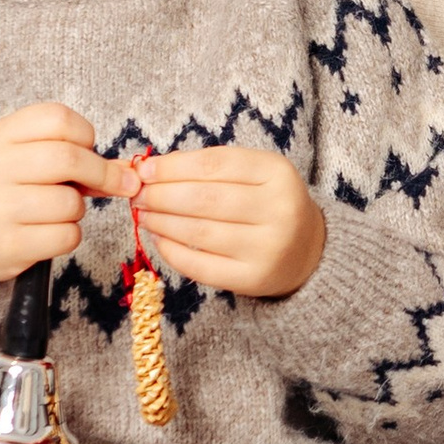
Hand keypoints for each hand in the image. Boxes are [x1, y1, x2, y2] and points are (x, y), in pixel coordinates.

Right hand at [0, 104, 130, 285]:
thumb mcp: (19, 158)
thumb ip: (69, 155)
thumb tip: (129, 172)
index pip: (57, 118)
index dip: (85, 135)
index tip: (88, 150)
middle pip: (69, 158)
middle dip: (101, 173)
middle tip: (114, 184)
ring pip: (70, 203)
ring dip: (78, 210)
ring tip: (56, 212)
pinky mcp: (6, 246)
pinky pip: (66, 236)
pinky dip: (69, 236)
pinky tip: (47, 234)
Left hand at [132, 144, 325, 300]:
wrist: (307, 251)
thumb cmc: (269, 204)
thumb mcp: (255, 174)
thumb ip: (210, 168)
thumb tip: (151, 170)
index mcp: (278, 173)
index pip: (214, 165)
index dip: (173, 166)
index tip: (144, 169)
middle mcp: (278, 210)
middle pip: (203, 199)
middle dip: (160, 195)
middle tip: (137, 194)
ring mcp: (267, 248)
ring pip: (198, 232)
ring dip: (161, 221)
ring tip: (143, 213)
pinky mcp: (253, 279)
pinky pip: (200, 266)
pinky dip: (171, 251)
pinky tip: (158, 239)